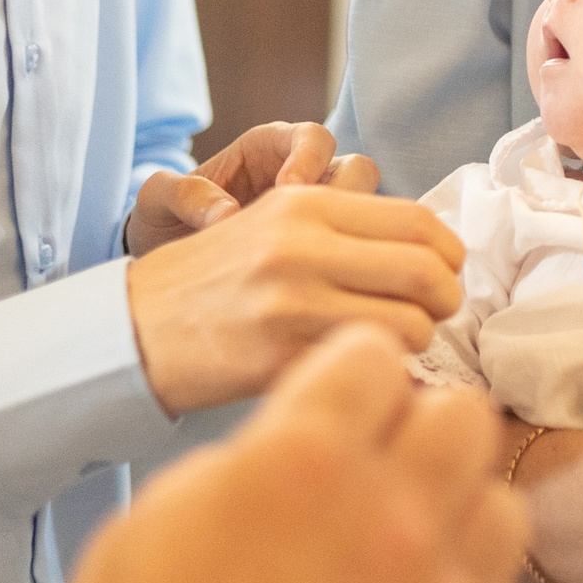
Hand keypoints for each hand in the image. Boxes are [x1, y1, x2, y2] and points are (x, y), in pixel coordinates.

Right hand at [56, 324, 526, 582]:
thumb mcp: (155, 522)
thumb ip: (246, 459)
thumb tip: (293, 440)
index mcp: (304, 459)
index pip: (376, 356)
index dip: (354, 378)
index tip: (346, 402)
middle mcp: (391, 514)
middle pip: (463, 414)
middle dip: (422, 430)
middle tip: (386, 467)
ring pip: (501, 504)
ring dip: (458, 514)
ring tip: (411, 547)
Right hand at [126, 184, 464, 415]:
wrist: (133, 328)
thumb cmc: (214, 281)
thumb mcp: (273, 225)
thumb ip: (345, 227)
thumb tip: (431, 251)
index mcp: (306, 206)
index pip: (418, 221)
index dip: (449, 253)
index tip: (445, 274)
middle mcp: (303, 246)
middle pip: (426, 271)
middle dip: (444, 300)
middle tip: (432, 317)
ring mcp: (292, 303)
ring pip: (410, 324)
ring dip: (415, 342)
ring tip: (391, 348)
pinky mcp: (281, 357)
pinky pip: (368, 367)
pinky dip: (383, 376)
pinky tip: (363, 375)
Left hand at [127, 122, 378, 254]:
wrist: (167, 273)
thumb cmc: (163, 224)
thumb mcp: (157, 203)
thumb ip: (183, 194)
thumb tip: (226, 214)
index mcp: (268, 150)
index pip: (314, 137)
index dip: (309, 159)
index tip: (287, 192)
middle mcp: (305, 179)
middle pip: (358, 170)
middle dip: (345, 198)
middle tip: (316, 234)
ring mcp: (320, 220)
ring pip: (368, 214)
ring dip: (354, 238)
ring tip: (318, 270)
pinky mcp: (325, 256)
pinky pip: (355, 255)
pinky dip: (349, 270)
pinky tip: (324, 294)